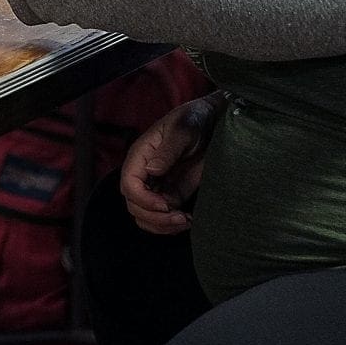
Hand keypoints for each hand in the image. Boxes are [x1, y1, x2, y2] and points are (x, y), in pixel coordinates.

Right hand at [119, 94, 223, 233]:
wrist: (216, 122)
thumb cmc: (196, 118)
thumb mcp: (184, 129)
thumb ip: (168, 149)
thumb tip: (152, 170)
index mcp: (141, 155)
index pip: (129, 184)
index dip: (143, 199)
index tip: (165, 205)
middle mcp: (145, 173)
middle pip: (134, 205)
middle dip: (155, 217)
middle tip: (180, 218)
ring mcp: (158, 185)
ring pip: (145, 216)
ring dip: (162, 225)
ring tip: (185, 222)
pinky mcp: (174, 194)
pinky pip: (162, 217)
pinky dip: (171, 225)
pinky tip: (189, 220)